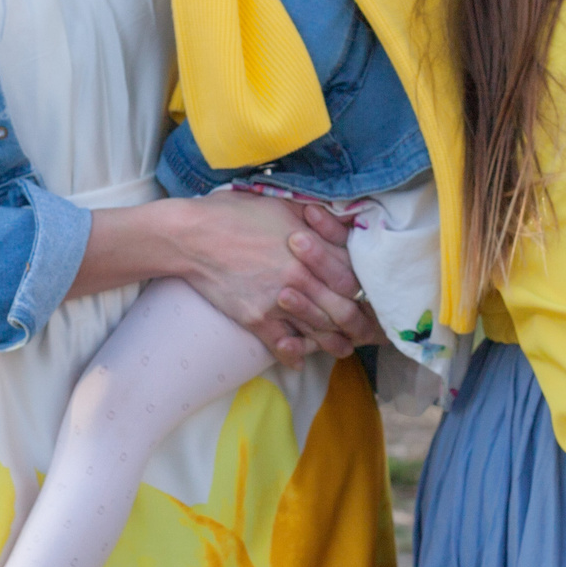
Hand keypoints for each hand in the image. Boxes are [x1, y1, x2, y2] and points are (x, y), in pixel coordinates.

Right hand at [177, 192, 371, 363]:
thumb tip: (345, 223)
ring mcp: (279, 302)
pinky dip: (293, 357)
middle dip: (360, 326)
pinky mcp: (257, 319)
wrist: (193, 236)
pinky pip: (282, 346)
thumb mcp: (284, 205)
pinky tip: (300, 361)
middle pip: (343, 311)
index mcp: (312, 249)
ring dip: (334, 344)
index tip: (372, 300)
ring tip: (344, 349)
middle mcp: (301, 278)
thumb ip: (318, 218)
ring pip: (318, 332)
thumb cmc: (237, 214)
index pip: (352, 278)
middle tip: (369, 334)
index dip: (366, 291)